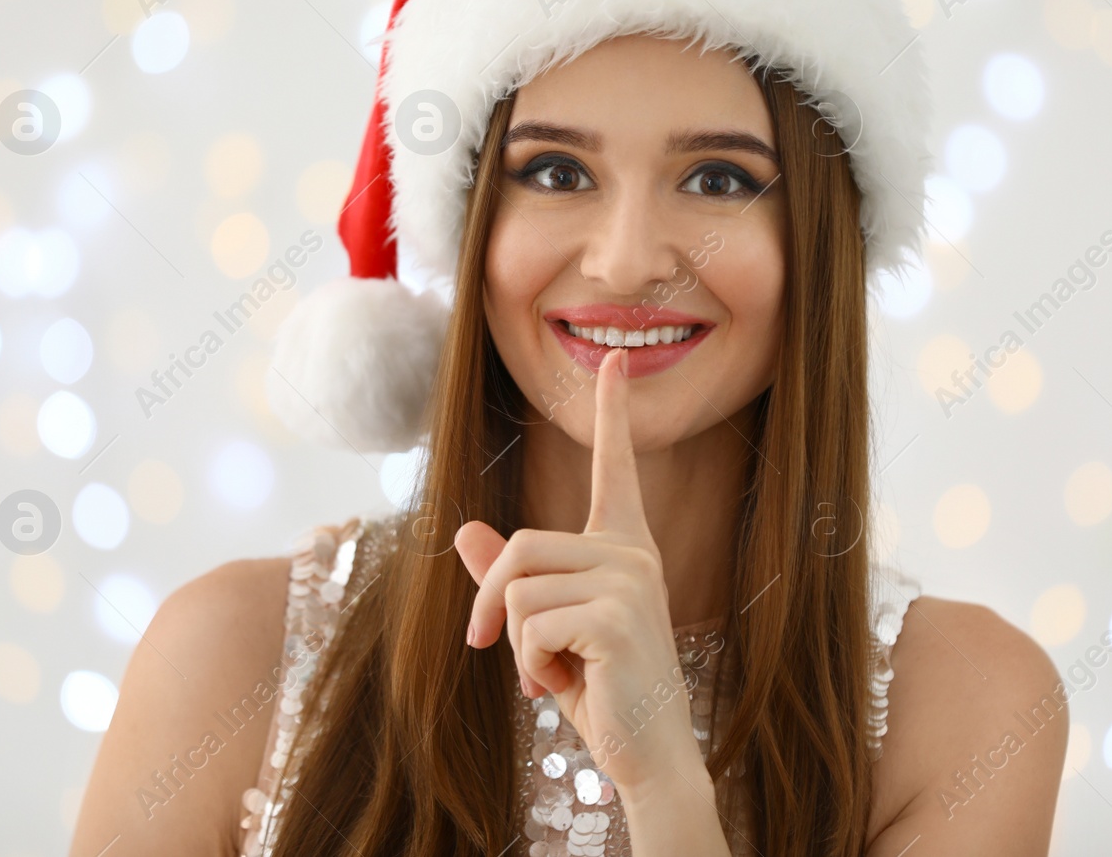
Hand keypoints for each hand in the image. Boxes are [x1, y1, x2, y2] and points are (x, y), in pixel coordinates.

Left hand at [454, 348, 702, 796]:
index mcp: (624, 546)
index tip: (615, 358)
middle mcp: (631, 553)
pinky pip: (529, 623)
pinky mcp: (616, 615)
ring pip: (517, 588)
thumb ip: (509, 579)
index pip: (614, 466)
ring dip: (514, 646)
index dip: (612, 411)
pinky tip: (563, 685)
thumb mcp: (545, 629)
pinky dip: (528, 664)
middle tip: (494, 653)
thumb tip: (465, 531)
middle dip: (490, 606)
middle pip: (520, 546)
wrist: (647, 752)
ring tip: (550, 672)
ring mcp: (629, 580)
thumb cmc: (601, 689)